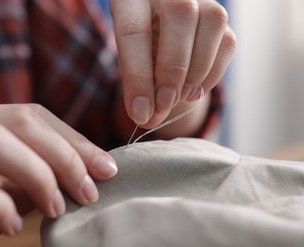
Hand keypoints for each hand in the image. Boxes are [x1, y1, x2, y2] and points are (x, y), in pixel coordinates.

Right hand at [0, 104, 116, 246]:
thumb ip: (29, 180)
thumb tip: (80, 173)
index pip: (29, 115)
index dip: (73, 140)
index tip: (105, 168)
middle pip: (18, 120)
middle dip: (65, 155)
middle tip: (89, 192)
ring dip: (38, 174)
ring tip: (56, 209)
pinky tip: (12, 226)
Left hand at [111, 0, 235, 127]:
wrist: (157, 27)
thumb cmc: (138, 44)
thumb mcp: (129, 58)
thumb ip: (137, 84)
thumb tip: (148, 119)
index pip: (134, 31)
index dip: (137, 76)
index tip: (140, 112)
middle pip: (179, 15)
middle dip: (172, 69)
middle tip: (164, 103)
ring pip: (211, 23)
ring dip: (197, 70)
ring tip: (180, 97)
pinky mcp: (220, 17)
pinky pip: (227, 42)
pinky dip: (213, 74)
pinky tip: (194, 91)